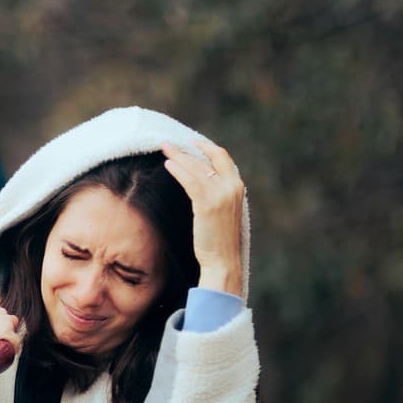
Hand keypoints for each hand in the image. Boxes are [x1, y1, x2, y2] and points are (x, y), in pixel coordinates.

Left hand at [159, 139, 244, 297]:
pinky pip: (190, 181)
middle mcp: (232, 187)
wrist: (223, 260)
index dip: (206, 148)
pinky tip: (168, 165)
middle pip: (207, 159)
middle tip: (168, 142)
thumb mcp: (223, 212)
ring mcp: (221, 195)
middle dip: (186, 149)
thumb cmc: (219, 240)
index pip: (222, 158)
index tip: (191, 142)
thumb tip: (199, 181)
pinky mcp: (208, 204)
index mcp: (237, 187)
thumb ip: (217, 194)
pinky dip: (179, 171)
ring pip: (196, 168)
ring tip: (164, 149)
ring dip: (178, 156)